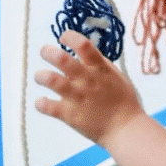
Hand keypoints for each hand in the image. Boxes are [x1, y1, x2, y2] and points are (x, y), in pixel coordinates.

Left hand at [34, 30, 145, 146]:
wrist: (125, 129)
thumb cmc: (124, 102)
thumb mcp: (117, 77)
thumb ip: (101, 65)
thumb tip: (85, 54)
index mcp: (100, 69)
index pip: (82, 44)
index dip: (69, 36)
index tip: (64, 37)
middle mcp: (87, 80)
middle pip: (60, 58)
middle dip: (48, 52)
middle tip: (46, 52)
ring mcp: (76, 97)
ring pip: (49, 79)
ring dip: (41, 76)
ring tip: (42, 77)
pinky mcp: (68, 114)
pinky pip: (45, 106)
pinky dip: (40, 102)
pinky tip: (43, 101)